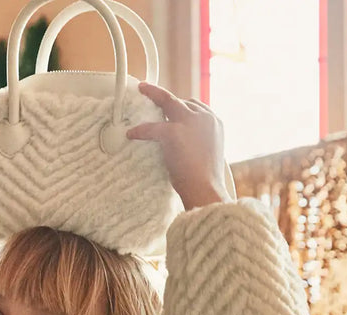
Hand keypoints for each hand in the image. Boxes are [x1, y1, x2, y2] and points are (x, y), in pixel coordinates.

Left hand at [127, 83, 232, 210]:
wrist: (206, 191)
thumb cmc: (206, 182)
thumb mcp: (208, 154)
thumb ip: (198, 142)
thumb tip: (183, 144)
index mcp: (215, 123)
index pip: (197, 107)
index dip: (182, 107)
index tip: (171, 109)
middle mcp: (205, 118)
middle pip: (183, 100)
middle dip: (166, 97)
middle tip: (151, 93)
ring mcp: (190, 122)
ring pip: (168, 100)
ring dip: (153, 95)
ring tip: (142, 91)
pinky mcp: (174, 132)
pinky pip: (152, 127)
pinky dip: (140, 130)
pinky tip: (132, 133)